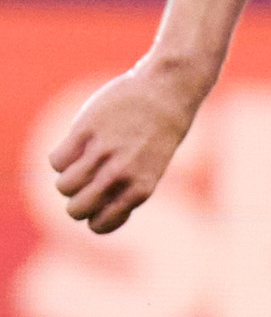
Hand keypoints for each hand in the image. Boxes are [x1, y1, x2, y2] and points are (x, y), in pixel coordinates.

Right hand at [47, 54, 205, 234]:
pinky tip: (80, 144)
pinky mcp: (86, 131)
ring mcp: (103, 152)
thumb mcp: (150, 168)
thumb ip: (124, 190)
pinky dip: (62, 156)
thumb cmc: (157, 133)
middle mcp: (122, 174)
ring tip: (85, 161)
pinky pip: (57, 160)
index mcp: (141, 189)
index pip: (100, 225)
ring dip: (68, 177)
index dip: (94, 216)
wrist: (167, 90)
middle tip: (89, 183)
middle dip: (76, 201)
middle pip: (75, 210)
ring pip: (63, 186)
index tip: (101, 201)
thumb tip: (91, 210)